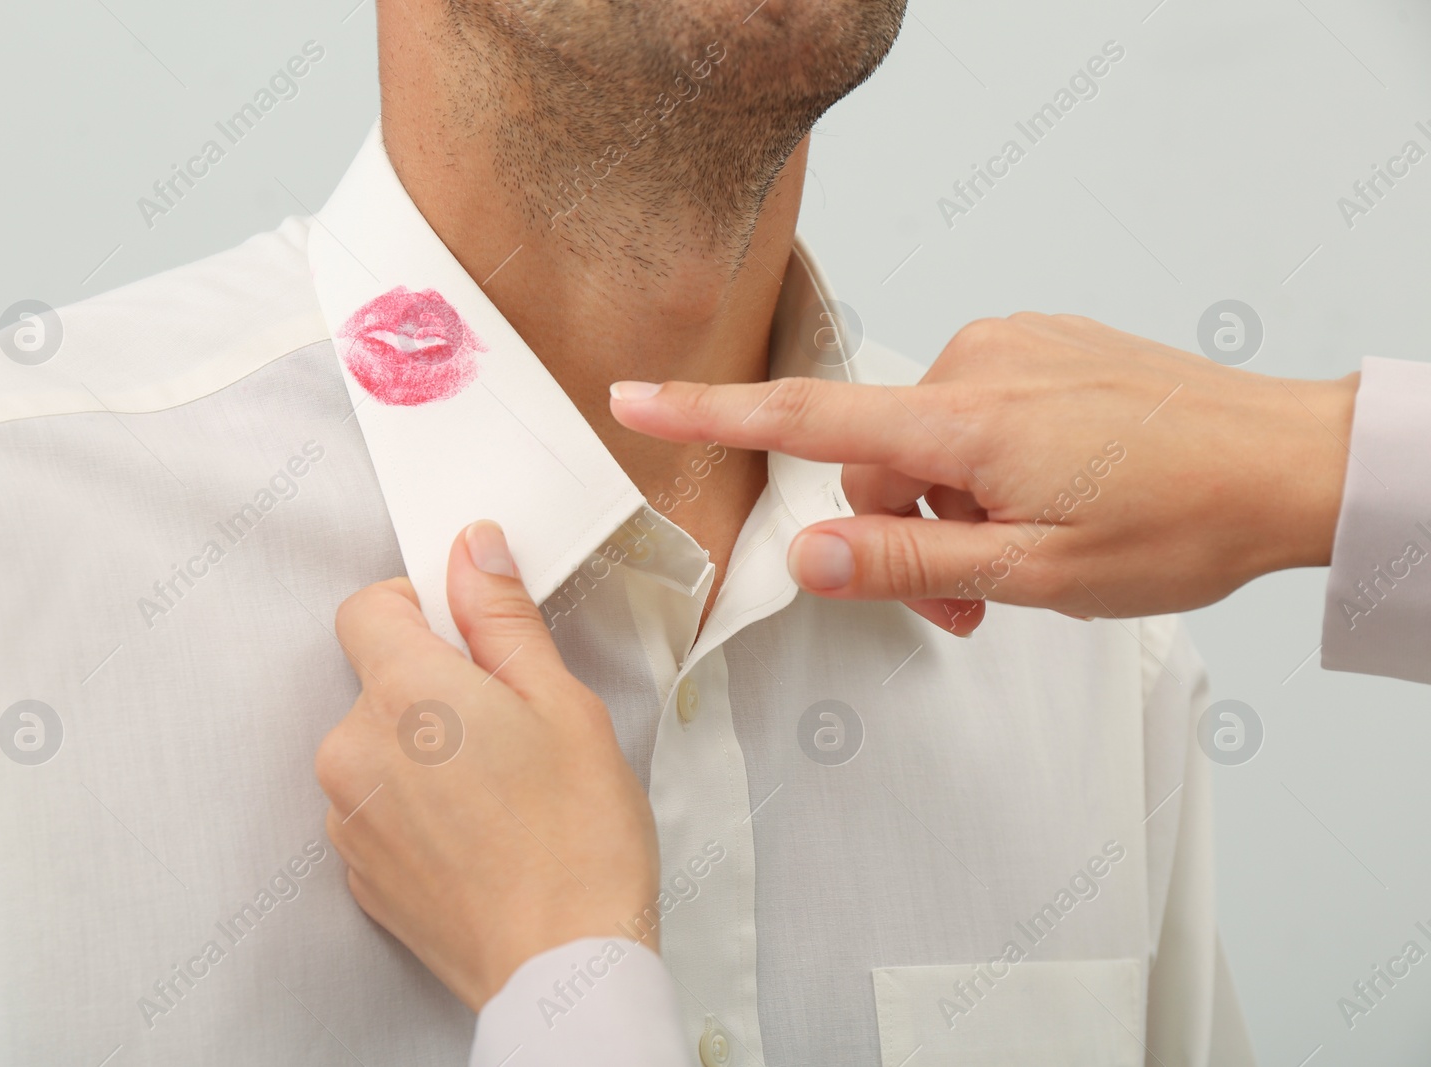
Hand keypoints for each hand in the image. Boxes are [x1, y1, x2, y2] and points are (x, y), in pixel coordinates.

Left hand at [315, 521, 659, 1010]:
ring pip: (378, 744)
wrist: (561, 965)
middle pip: (376, 679)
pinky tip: (479, 830)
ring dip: (424, 749)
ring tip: (500, 788)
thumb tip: (472, 550)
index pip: (366, 607)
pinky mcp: (357, 867)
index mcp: (405, 695)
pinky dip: (417, 804)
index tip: (466, 629)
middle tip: (510, 724)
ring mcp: (349, 816)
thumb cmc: (578, 840)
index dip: (418, 605)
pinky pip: (377, 804)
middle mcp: (355, 750)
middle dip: (434, 685)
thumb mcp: (561, 703)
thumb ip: (501, 618)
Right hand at [610, 313, 1359, 620]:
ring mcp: (1013, 348)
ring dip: (950, 505)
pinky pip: (973, 411)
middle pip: (874, 456)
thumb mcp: (1036, 573)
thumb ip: (910, 561)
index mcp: (966, 421)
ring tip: (1019, 562)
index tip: (633, 397)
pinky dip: (984, 465)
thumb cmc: (1180, 520)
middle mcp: (978, 365)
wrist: (1288, 461)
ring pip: (927, 442)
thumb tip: (804, 554)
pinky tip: (1045, 500)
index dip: (708, 413)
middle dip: (900, 531)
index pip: (805, 416)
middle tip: (964, 605)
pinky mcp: (1042, 347)